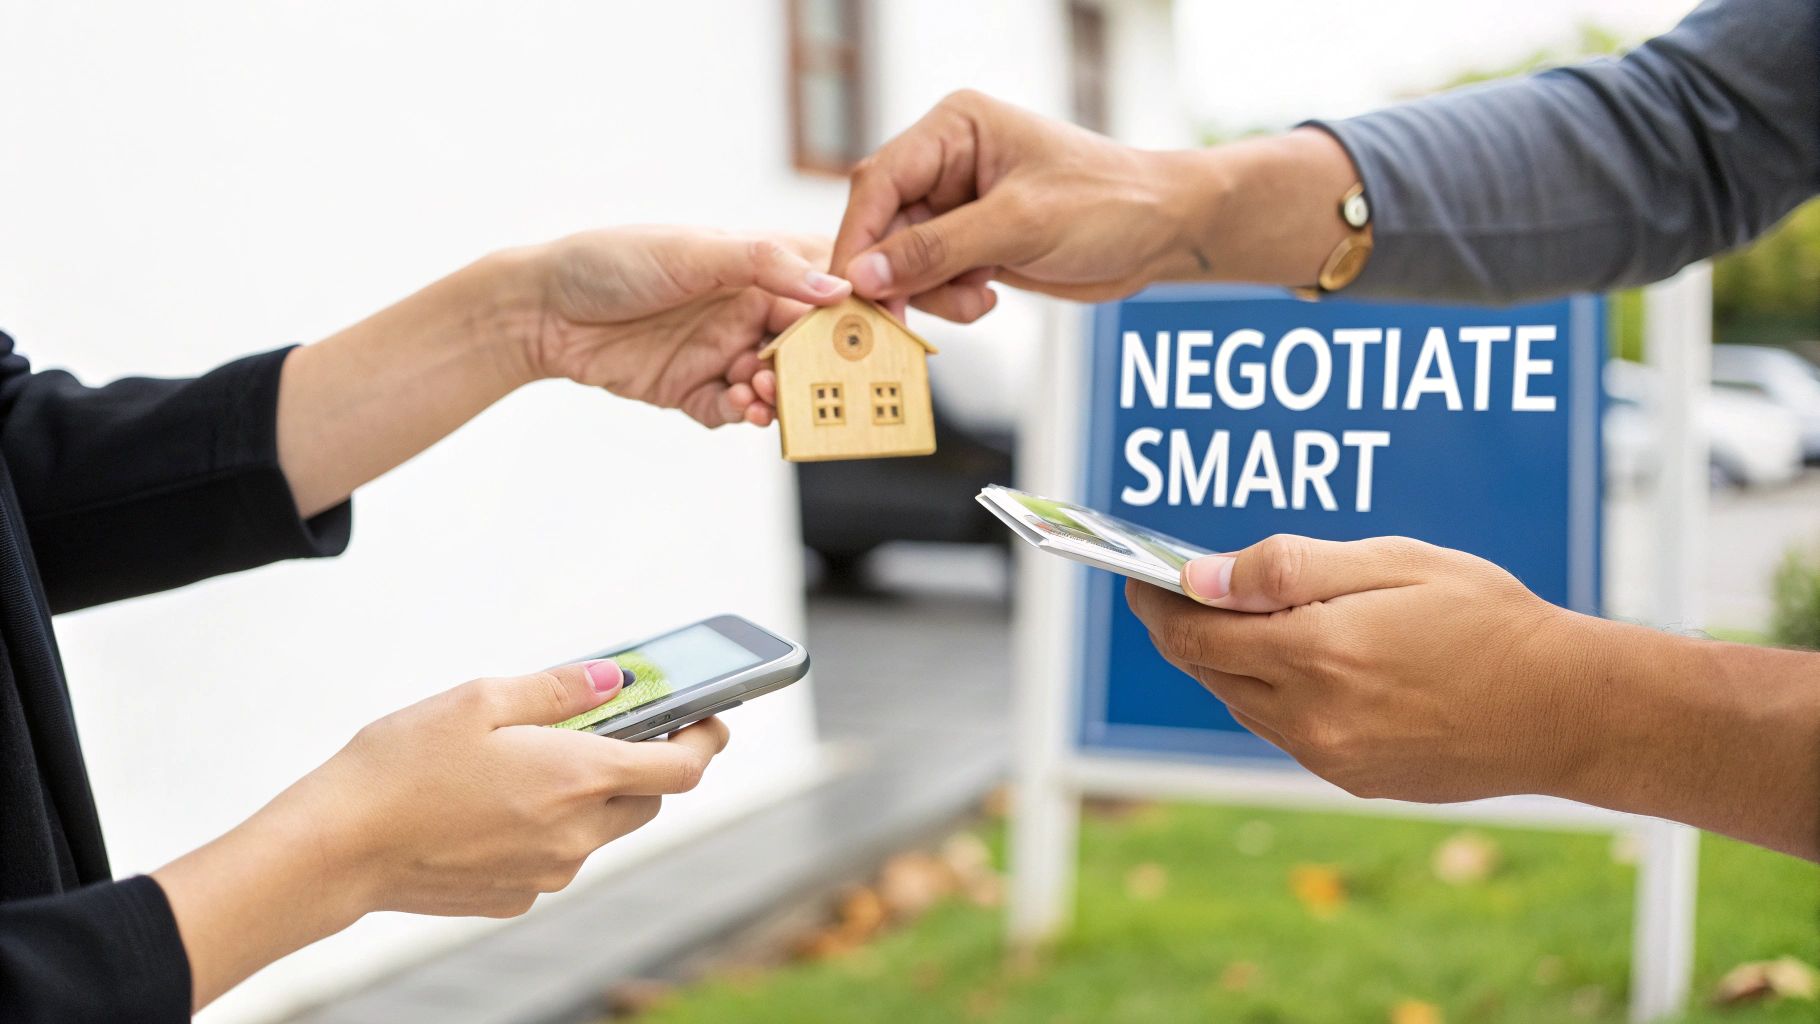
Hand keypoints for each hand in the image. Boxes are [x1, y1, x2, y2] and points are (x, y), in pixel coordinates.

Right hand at [156, 659, 730, 1007]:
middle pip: (648, 798)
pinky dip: (549, 827)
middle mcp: (578, 835)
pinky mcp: (517, 897)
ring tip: (539, 758)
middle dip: (645, 760)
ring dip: (594, 795)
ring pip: (603, 830)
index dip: (707, 737)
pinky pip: (558, 856)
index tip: (711, 714)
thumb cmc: (401, 764)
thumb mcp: (481, 698)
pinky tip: (498, 803)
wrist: (335, 849)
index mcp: (580, 777)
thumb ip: (560, 688)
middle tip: (615, 724)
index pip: (685, 766)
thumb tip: (617, 678)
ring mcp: (549, 873)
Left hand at [525, 226, 851, 426]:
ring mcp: (718, 353)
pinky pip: (733, 411)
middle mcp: (743, 312)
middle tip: (824, 380)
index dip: (851, 315)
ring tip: (765, 392)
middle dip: (818, 366)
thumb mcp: (694, 251)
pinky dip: (743, 414)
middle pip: (804, 347)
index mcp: (752, 269)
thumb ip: (767, 266)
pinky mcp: (692, 391)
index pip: (820, 292)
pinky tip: (740, 408)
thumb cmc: (611, 260)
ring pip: (774, 385)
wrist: (540, 309)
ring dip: (779, 393)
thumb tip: (835, 290)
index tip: (878, 336)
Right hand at [830, 90, 1196, 319]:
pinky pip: (932, 280)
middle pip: (882, 225)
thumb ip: (937, 249)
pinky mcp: (972, 243)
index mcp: (954, 128)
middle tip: (896, 321)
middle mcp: (947, 162)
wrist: (1163, 233)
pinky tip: (989, 297)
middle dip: (895, 275)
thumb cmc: (1107, 204)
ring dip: (930, 292)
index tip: (850, 290)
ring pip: (903, 261)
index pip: (879, 181)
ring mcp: (957, 205)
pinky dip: (951, 300)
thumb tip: (865, 275)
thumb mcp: (1020, 224)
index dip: (858, 238)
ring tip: (978, 298)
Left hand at [1124, 535, 1599, 804]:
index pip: (1192, 632)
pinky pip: (1282, 730)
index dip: (1155, 602)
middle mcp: (1311, 717)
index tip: (1138, 578)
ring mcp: (1329, 756)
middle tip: (1173, 591)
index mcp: (1316, 653)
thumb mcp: (1391, 562)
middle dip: (1182, 629)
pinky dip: (1269, 694)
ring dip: (1224, 663)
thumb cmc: (1487, 618)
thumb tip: (1199, 577)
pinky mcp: (1351, 778)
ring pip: (1240, 703)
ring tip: (1230, 620)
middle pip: (1207, 670)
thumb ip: (1286, 568)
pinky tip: (1291, 662)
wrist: (1567, 711)